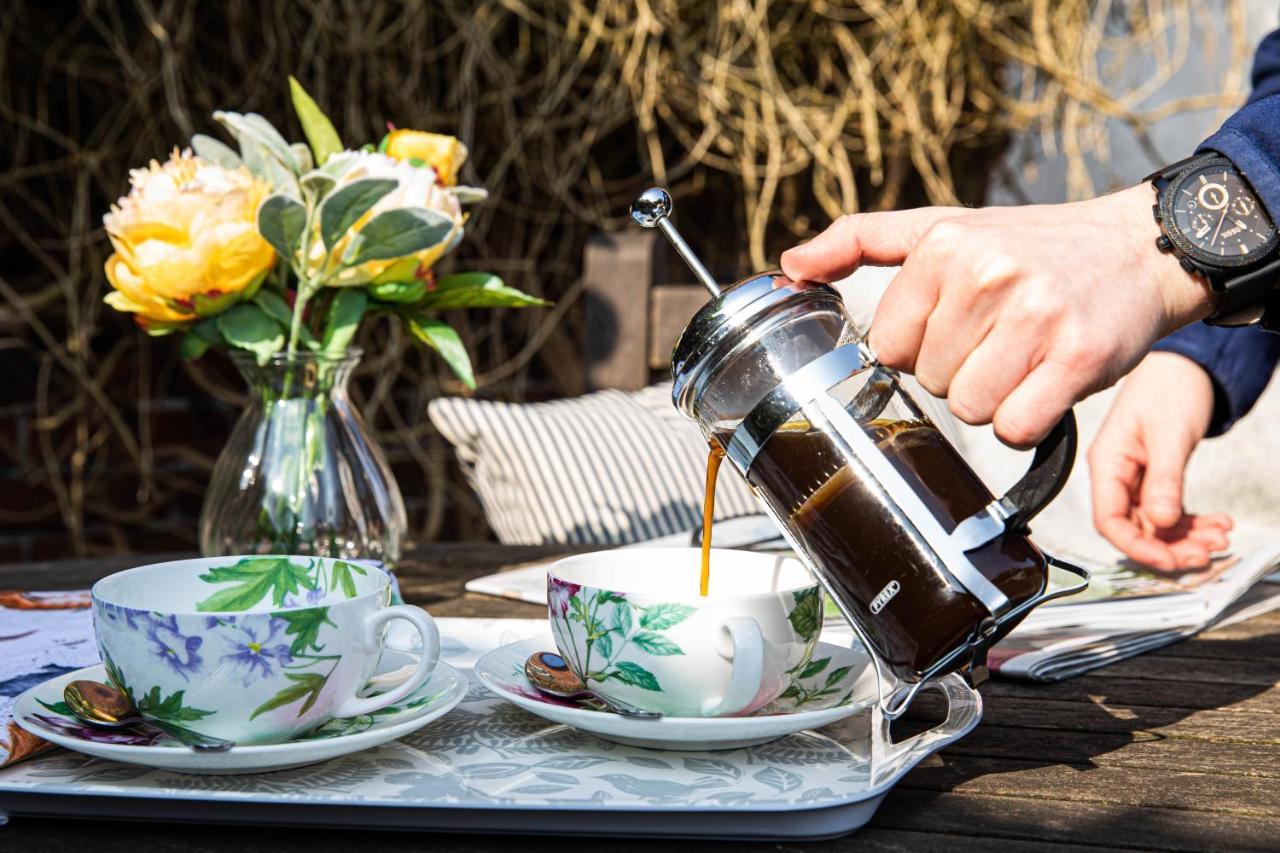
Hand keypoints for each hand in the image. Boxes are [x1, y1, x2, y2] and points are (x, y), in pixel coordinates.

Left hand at [780, 185, 1212, 446]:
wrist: (1138, 250)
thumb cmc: (1031, 247)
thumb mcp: (942, 226)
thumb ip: (859, 240)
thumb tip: (789, 267)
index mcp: (941, 244)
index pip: (888, 345)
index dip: (920, 347)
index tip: (959, 322)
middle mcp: (986, 274)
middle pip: (930, 380)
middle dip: (961, 370)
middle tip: (1002, 335)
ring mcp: (1035, 315)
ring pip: (970, 408)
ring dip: (995, 397)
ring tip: (1024, 356)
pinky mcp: (1077, 358)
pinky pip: (1016, 427)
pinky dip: (1028, 419)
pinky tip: (1047, 380)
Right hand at [1087, 352, 1231, 569]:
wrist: (1185, 365)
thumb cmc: (1169, 389)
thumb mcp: (1170, 436)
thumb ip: (1163, 481)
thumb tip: (1161, 522)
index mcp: (1107, 463)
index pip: (1110, 520)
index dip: (1138, 546)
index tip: (1171, 560)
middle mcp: (1116, 475)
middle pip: (1135, 528)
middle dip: (1170, 546)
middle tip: (1206, 553)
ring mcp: (1135, 478)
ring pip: (1155, 524)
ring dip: (1186, 537)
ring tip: (1220, 536)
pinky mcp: (1154, 478)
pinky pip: (1169, 512)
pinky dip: (1193, 523)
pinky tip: (1216, 523)